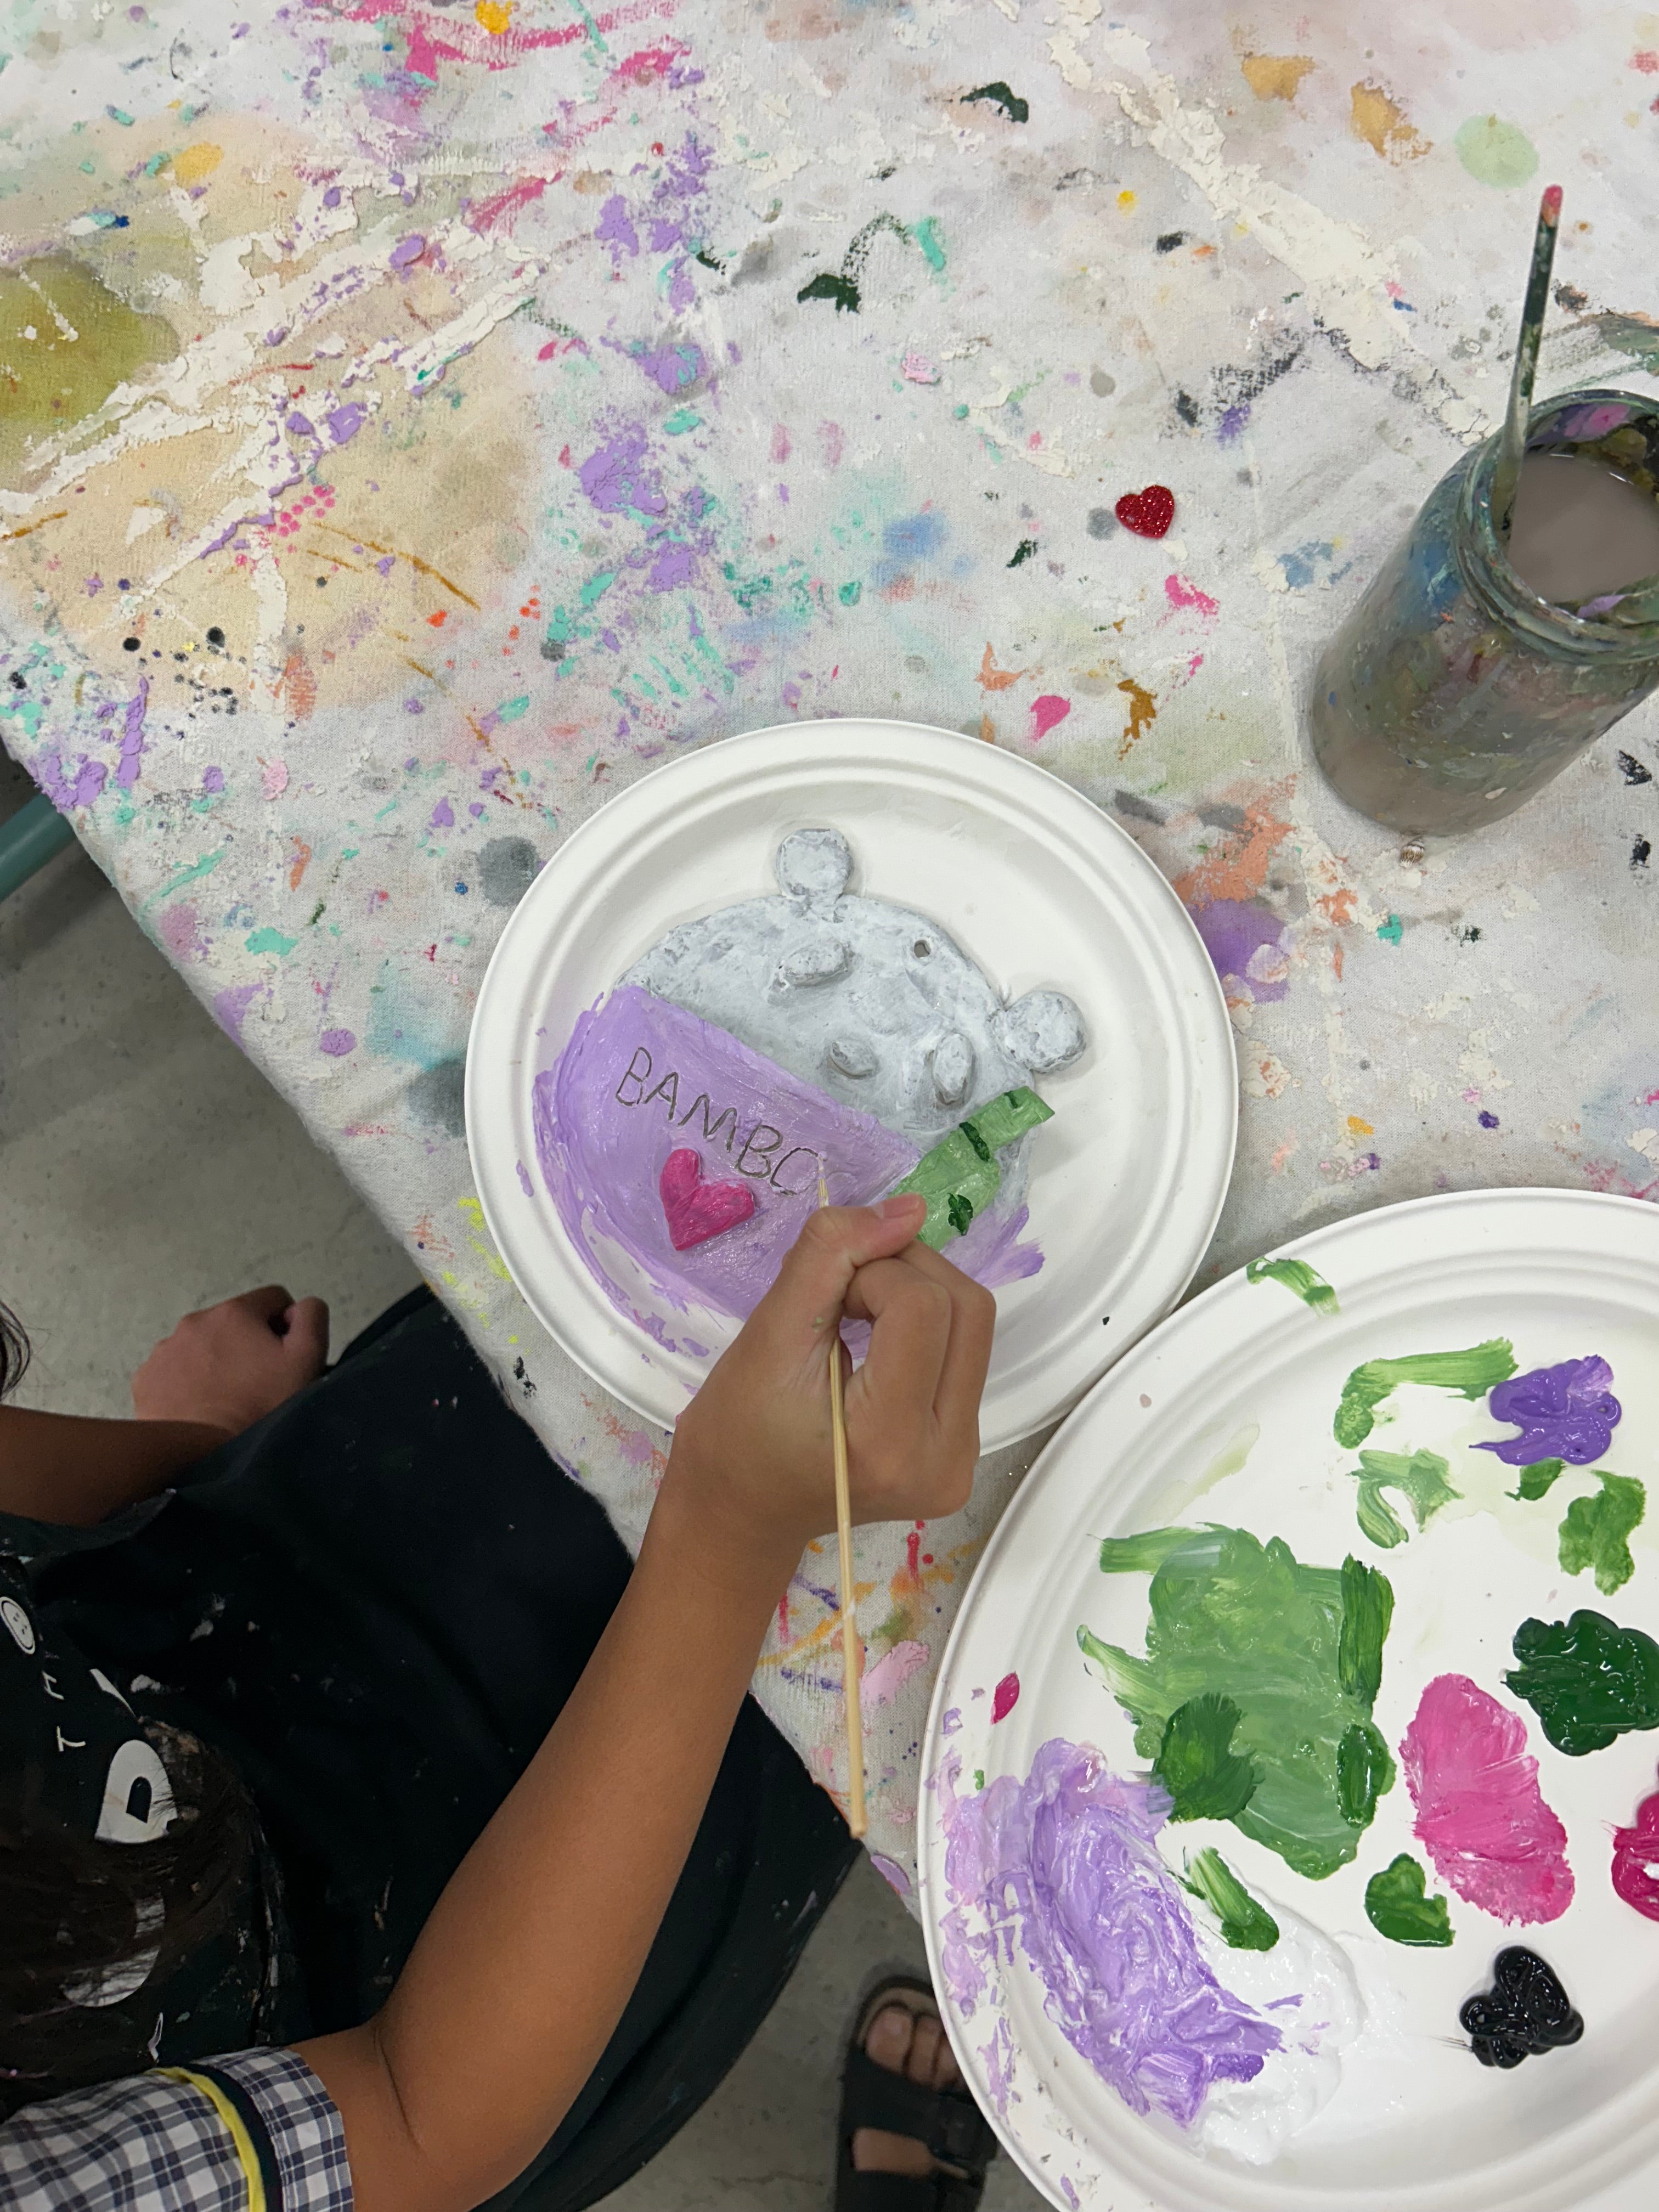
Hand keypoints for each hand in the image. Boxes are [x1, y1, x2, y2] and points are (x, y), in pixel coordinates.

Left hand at [131, 1286, 329, 1438]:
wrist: (197, 1451)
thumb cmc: (259, 1405)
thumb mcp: (306, 1359)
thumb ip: (311, 1318)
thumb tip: (298, 1307)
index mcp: (235, 1312)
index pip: (273, 1299)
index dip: (286, 1327)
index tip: (283, 1360)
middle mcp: (195, 1321)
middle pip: (235, 1323)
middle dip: (247, 1345)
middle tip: (256, 1384)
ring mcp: (165, 1349)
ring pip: (202, 1346)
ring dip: (215, 1363)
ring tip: (224, 1399)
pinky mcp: (146, 1377)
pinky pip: (174, 1370)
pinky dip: (187, 1383)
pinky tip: (197, 1408)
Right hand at [664, 1195, 994, 1571]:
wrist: (739, 1512)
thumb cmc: (736, 1432)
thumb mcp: (767, 1336)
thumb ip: (830, 1258)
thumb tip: (909, 1207)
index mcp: (889, 1441)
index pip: (922, 1305)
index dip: (872, 1273)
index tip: (823, 1299)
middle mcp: (946, 1459)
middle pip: (966, 1309)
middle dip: (903, 1273)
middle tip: (840, 1296)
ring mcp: (962, 1460)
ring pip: (974, 1325)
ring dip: (916, 1294)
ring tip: (853, 1319)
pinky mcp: (964, 1451)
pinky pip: (965, 1353)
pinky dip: (924, 1327)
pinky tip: (874, 1345)